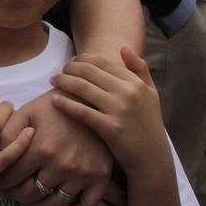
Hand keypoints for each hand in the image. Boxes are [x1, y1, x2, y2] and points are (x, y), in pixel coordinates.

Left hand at [0, 86, 115, 205]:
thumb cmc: (53, 107)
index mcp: (41, 148)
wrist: (90, 101)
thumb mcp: (26, 113)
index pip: (12, 178)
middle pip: (31, 194)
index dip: (1, 182)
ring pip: (54, 204)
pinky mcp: (100, 177)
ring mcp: (82, 173)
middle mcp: (62, 164)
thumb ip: (6, 133)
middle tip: (12, 192)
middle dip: (16, 195)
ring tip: (30, 200)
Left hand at [51, 47, 171, 176]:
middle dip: (70, 68)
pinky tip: (54, 100)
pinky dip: (65, 104)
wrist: (152, 158)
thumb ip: (140, 69)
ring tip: (53, 81)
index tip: (72, 61)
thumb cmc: (148, 124)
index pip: (103, 62)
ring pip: (83, 88)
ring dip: (63, 81)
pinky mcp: (110, 128)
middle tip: (59, 70)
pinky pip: (81, 112)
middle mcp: (128, 93)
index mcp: (136, 83)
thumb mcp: (151, 94)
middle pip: (90, 72)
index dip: (83, 59)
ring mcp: (119, 110)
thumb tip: (124, 48)